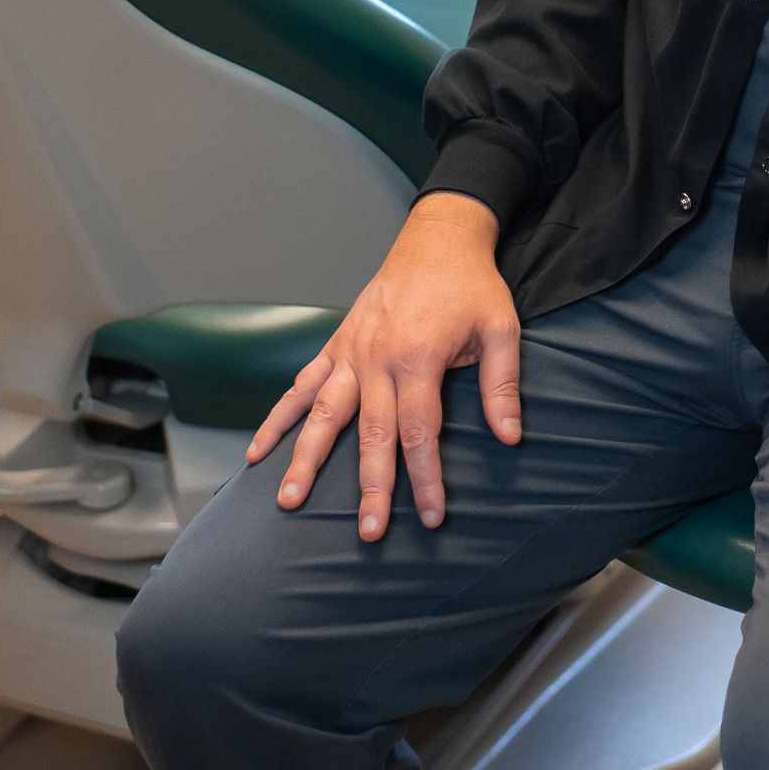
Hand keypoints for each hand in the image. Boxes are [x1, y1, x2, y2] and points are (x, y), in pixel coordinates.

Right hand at [245, 195, 519, 539]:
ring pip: (322, 413)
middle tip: (366, 533)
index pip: (420, 431)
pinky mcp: (337, 344)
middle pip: (371, 434)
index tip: (430, 517)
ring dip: (305, 459)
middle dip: (369, 487)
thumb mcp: (501, 327)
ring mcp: (351, 351)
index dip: (426, 478)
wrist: (438, 237)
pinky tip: (258, 452)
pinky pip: (301, 385)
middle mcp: (377, 358)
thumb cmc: (472, 285)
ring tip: (289, 501)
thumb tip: (510, 437)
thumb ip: (501, 384)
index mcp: (419, 356)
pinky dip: (277, 417)